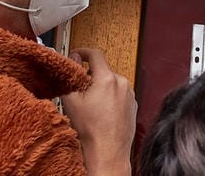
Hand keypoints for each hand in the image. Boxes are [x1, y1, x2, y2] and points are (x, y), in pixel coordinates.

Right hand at [61, 48, 136, 174]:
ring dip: (101, 89)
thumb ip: (71, 76)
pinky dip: (110, 99)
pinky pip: (119, 96)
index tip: (77, 55)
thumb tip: (72, 60)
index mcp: (107, 78)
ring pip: (112, 84)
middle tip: (80, 90)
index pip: (96, 54)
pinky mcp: (133, 106)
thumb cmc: (91, 131)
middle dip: (91, 77)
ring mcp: (130, 95)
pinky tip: (102, 114)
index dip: (83, 52)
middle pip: (103, 71)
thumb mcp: (71, 100)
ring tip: (91, 107)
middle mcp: (122, 83)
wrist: (107, 152)